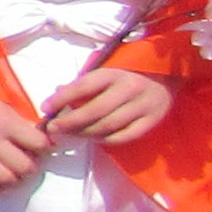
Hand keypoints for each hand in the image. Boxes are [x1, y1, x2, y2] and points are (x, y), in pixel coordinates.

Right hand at [0, 95, 49, 194]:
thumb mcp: (2, 103)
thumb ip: (20, 122)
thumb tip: (39, 136)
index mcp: (5, 123)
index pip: (38, 144)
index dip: (46, 146)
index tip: (44, 145)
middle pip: (24, 167)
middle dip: (31, 165)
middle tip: (28, 160)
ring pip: (5, 179)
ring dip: (14, 178)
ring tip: (13, 171)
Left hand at [43, 65, 174, 150]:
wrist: (166, 76)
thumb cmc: (127, 74)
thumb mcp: (105, 72)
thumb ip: (82, 83)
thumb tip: (55, 95)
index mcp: (114, 73)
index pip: (84, 87)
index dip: (62, 99)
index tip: (45, 108)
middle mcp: (129, 89)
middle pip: (95, 111)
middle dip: (70, 122)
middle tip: (53, 129)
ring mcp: (143, 106)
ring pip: (108, 126)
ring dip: (85, 133)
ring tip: (70, 134)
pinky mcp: (152, 121)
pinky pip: (124, 136)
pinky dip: (105, 140)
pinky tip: (94, 138)